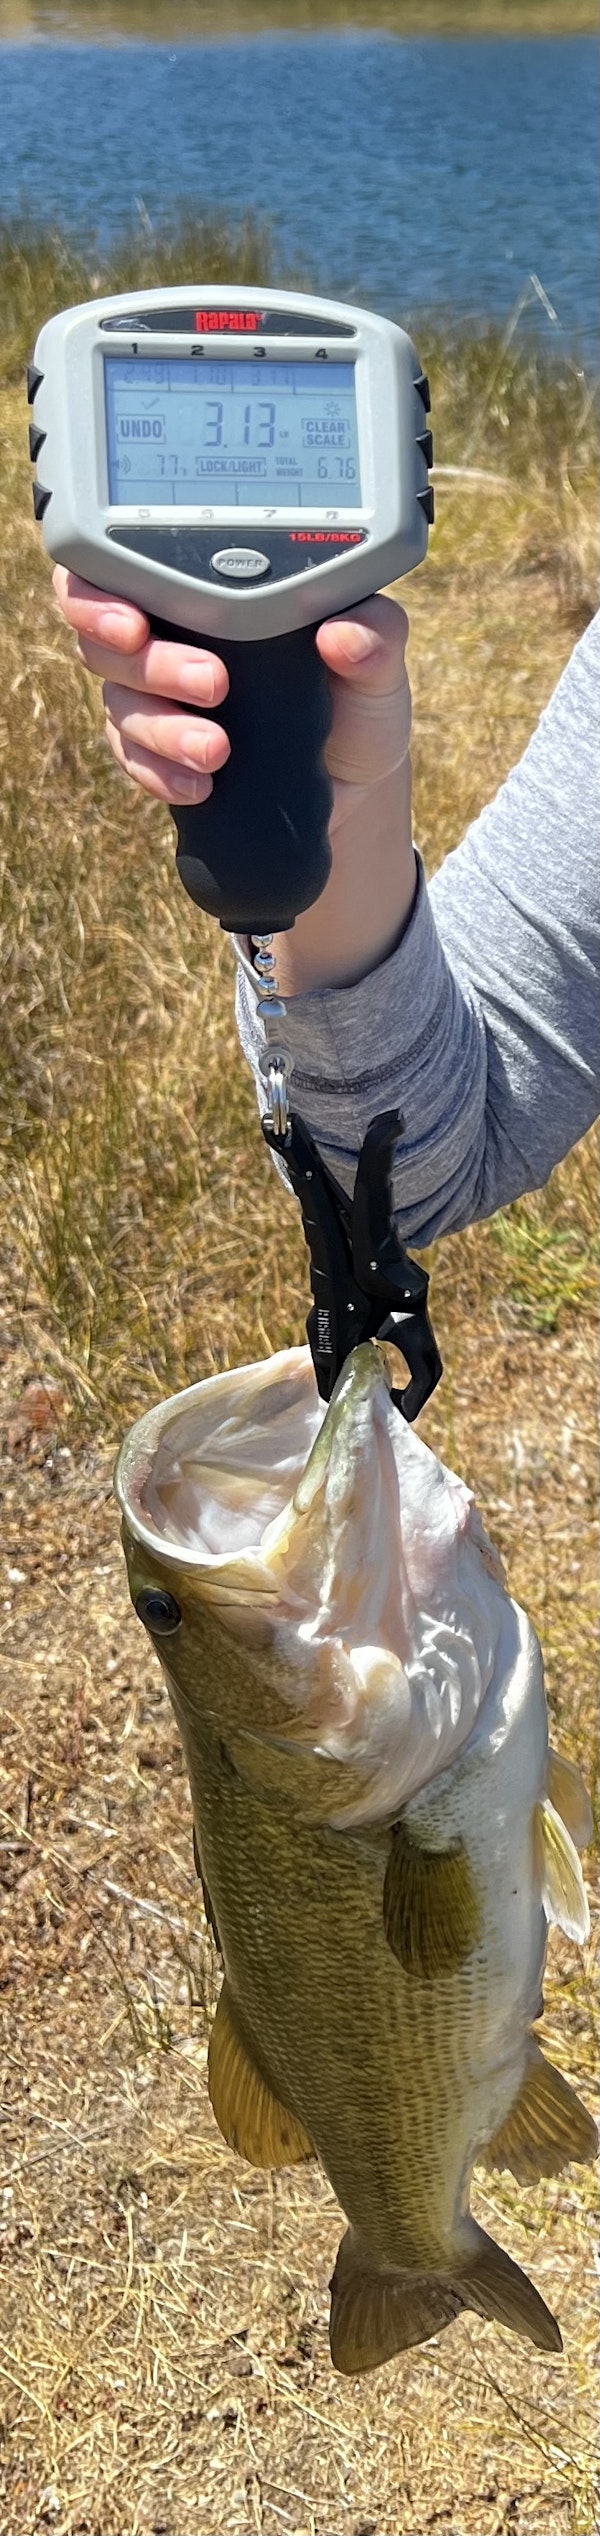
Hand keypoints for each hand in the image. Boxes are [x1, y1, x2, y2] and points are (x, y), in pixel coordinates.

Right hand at [52, 568, 414, 987]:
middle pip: (106, 641)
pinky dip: (161, 774)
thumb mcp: (379, 662)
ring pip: (122, 705)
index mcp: (206, 592)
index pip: (121, 572)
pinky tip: (198, 785)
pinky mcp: (159, 756)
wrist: (351, 781)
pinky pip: (135, 762)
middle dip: (146, 662)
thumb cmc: (355, 700)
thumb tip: (344, 632)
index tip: (136, 618)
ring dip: (163, 727)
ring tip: (216, 749)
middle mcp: (168, 638)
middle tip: (210, 682)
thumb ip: (375, 636)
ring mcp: (157, 700)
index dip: (102, 591)